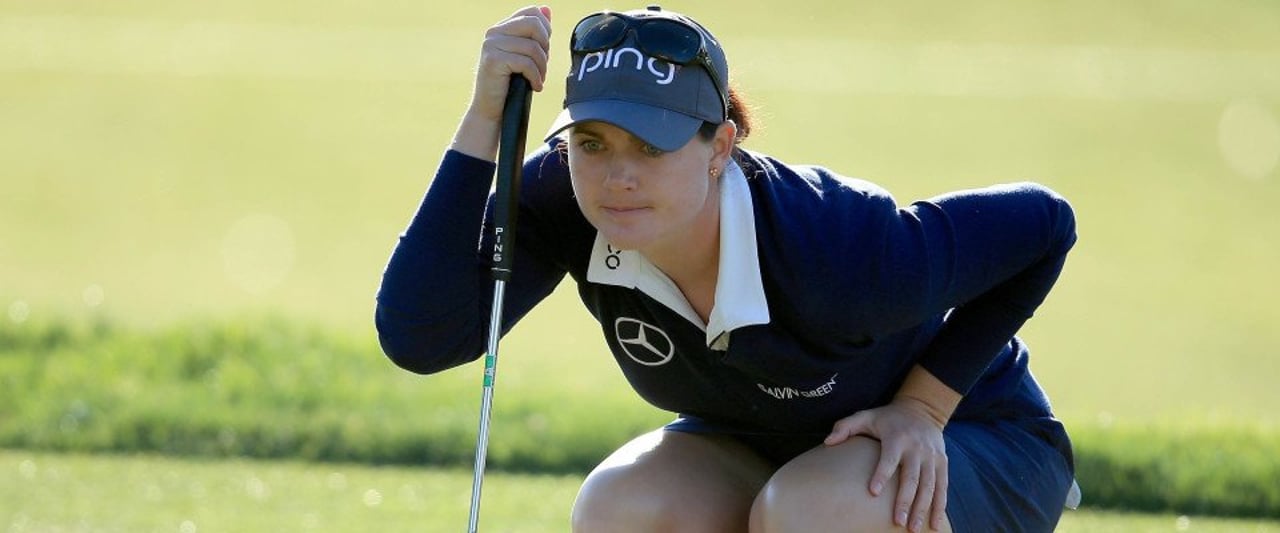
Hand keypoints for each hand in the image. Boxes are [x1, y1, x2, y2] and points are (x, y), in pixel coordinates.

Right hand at [470, 5, 552, 122]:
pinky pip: (526, 63)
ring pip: (533, 47)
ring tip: (538, 79)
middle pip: (534, 24)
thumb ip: (535, 33)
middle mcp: (494, 32)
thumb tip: (546, 9)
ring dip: (542, 67)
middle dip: (545, 47)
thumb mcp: (526, 54)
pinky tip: (535, 86)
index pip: (532, 12)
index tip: (544, 50)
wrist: (492, 110)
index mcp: (502, 27)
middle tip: (542, 66)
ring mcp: (492, 45)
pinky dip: (536, 77)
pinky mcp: (493, 60)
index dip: (545, 30)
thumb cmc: (510, 84)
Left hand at [825, 398, 948, 532]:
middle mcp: (917, 448)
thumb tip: (827, 442)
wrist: (922, 409)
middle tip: (897, 521)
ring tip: (913, 528)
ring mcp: (932, 457)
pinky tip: (934, 524)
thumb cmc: (887, 418)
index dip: (881, 474)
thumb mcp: (866, 416)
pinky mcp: (942, 463)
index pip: (889, 459)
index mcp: (897, 438)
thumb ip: (845, 427)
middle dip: (905, 500)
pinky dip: (940, 506)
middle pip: (912, 477)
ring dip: (923, 508)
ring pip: (929, 485)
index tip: (873, 492)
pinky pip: (942, 486)